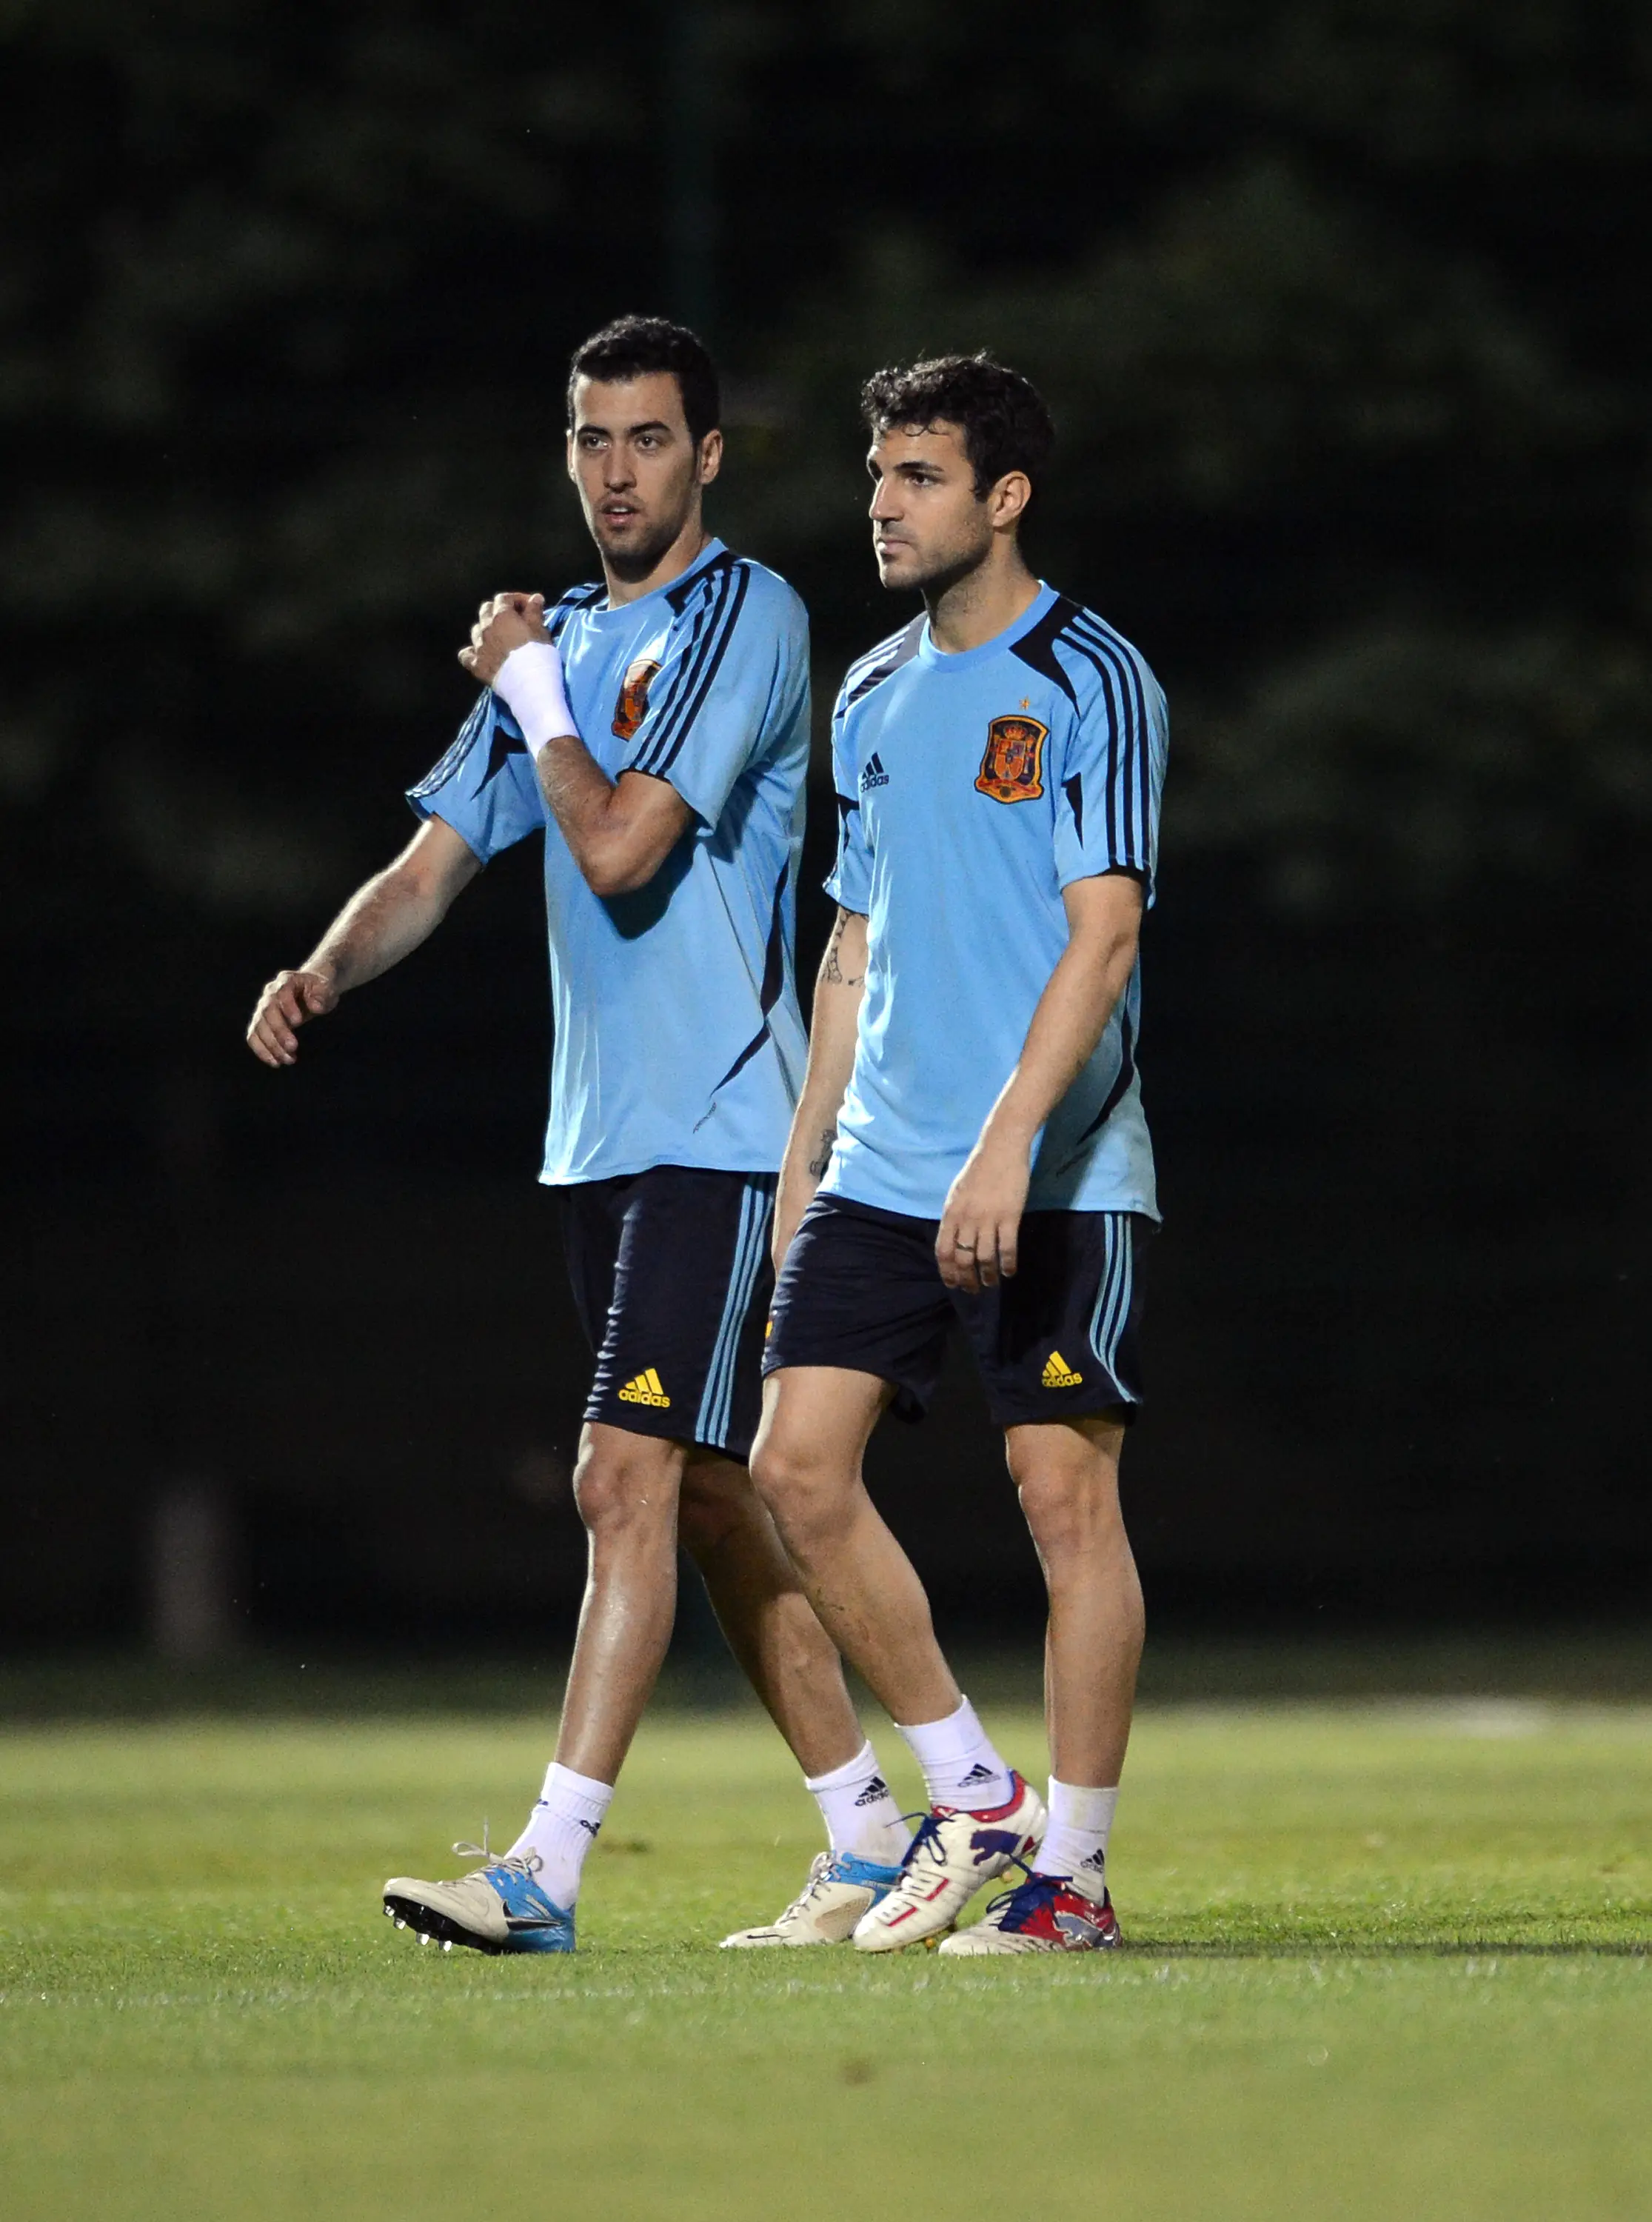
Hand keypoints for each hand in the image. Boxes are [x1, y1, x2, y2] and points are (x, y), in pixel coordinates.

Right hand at [246, 968, 337, 1066]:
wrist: (311, 990)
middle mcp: (270, 994)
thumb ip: (322, 996)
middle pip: (267, 1011)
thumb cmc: (320, 989)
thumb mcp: (327, 989)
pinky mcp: (261, 1023)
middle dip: (278, 1031)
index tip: (298, 1021)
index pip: (281, 992)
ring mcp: (263, 1008)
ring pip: (258, 1027)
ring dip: (271, 1045)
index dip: (287, 1006)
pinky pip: (254, 1037)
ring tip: (288, 1060)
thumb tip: (315, 1006)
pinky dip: (262, 1051)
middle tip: (293, 1047)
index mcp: (286, 981)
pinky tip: (276, 1062)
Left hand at [459, 593, 546, 684]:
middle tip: (514, 619)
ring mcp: (478, 647)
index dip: (517, 599)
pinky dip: (472, 651)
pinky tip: (479, 653)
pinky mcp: (476, 666)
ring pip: (476, 630)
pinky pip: (466, 655)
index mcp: (501, 616)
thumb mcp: (541, 629)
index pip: (504, 598)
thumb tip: (535, 598)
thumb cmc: (538, 654)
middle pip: (486, 610)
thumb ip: (535, 612)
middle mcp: (485, 628)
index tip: (530, 607)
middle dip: (499, 610)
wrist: (529, 683)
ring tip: (500, 637)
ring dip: (487, 629)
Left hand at [935, 1131, 1030, 1292]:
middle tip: (973, 1290)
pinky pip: (1007, 1248)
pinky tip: (1009, 1272)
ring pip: (984, 1258)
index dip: (947, 1272)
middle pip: (963, 1259)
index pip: (943, 1251)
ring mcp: (988, 1218)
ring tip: (991, 1284)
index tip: (953, 1284)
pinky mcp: (1010, 1217)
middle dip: (967, 1280)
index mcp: (951, 1213)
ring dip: (987, 1276)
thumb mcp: (957, 1193)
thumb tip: (952, 1241)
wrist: (1001, 1149)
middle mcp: (966, 1219)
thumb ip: (955, 1217)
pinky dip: (1008, 1264)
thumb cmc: (979, 1170)